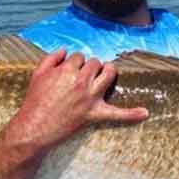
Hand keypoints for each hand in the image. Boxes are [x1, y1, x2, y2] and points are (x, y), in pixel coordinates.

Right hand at [0, 48, 147, 178]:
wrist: (34, 128)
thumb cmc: (34, 101)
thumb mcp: (37, 74)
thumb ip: (51, 58)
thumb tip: (64, 50)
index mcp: (67, 70)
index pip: (79, 57)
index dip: (75, 62)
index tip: (70, 70)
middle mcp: (81, 82)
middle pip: (95, 63)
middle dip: (90, 66)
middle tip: (82, 76)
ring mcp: (90, 98)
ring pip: (108, 75)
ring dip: (108, 71)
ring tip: (105, 74)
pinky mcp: (94, 114)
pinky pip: (117, 114)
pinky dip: (131, 114)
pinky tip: (145, 113)